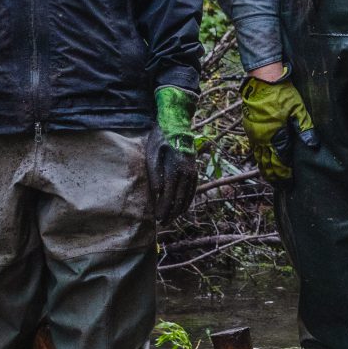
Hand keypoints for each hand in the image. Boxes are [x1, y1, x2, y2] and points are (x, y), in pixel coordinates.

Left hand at [147, 85, 199, 223]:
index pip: (169, 195)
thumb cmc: (160, 139)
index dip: (163, 208)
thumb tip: (159, 192)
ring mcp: (193, 173)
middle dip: (171, 213)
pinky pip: (192, 191)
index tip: (157, 218)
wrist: (176, 126)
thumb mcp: (153, 153)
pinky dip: (187, 201)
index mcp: (176, 169)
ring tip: (171, 219)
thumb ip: (155, 173)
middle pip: (179, 199)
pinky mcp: (194, 171)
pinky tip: (182, 208)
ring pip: (187, 197)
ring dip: (179, 210)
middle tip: (163, 223)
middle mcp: (187, 173)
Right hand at [241, 68, 313, 181]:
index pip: (280, 161)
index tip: (289, 184)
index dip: (285, 174)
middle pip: (268, 164)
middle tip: (282, 187)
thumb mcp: (298, 108)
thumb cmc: (281, 93)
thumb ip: (305, 127)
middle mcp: (262, 138)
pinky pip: (254, 149)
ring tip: (272, 180)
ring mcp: (254, 134)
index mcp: (275, 135)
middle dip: (275, 177)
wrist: (262, 80)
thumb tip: (313, 144)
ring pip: (259, 158)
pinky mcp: (249, 128)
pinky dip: (259, 159)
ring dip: (266, 170)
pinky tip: (263, 162)